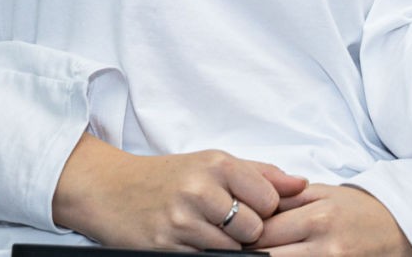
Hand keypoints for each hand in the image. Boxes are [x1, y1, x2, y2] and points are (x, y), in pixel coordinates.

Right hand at [51, 133, 304, 249]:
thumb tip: (301, 184)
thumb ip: (261, 174)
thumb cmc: (168, 176)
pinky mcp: (165, 246)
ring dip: (227, 246)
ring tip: (209, 231)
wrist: (109, 188)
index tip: (251, 208)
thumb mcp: (213, 163)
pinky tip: (194, 241)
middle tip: (229, 224)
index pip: (270, 199)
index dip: (265, 209)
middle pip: (254, 228)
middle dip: (248, 232)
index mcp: (218, 164)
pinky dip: (205, 254)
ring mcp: (181, 220)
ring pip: (232, 249)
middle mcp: (200, 190)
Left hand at [252, 183, 411, 256]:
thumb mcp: (324, 193)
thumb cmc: (357, 211)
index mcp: (320, 218)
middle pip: (267, 256)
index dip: (246, 232)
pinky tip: (285, 255)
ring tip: (263, 251)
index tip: (238, 229)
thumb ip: (287, 197)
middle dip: (250, 250)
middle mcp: (326, 248)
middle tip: (243, 243)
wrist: (397, 232)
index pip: (265, 231)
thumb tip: (249, 206)